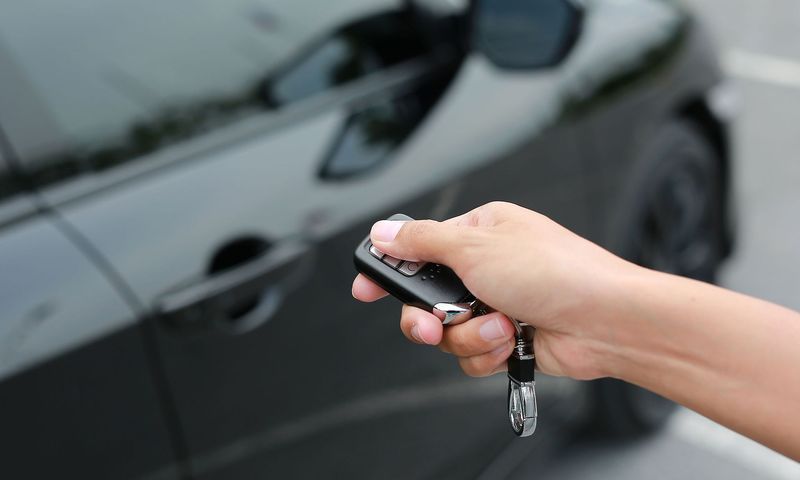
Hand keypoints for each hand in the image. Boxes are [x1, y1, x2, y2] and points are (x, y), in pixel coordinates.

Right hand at [352, 202, 638, 379]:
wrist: (605, 320)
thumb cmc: (556, 271)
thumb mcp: (476, 246)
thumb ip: (421, 242)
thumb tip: (384, 232)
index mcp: (478, 232)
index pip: (418, 248)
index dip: (389, 270)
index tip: (366, 288)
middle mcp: (485, 267)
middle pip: (426, 298)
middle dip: (430, 316)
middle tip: (435, 322)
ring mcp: (496, 303)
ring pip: (447, 332)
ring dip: (469, 334)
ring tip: (500, 324)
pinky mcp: (507, 338)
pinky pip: (471, 355)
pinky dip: (488, 352)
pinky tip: (512, 340)